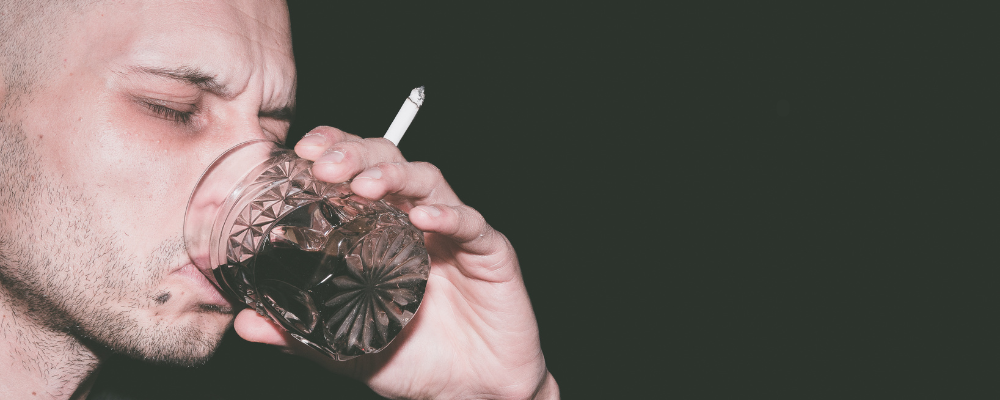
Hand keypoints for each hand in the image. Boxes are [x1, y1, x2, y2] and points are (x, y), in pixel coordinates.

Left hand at [234, 127, 558, 399]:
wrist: (472, 394)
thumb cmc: (416, 359)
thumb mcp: (345, 346)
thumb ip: (300, 333)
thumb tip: (245, 323)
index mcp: (384, 230)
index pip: (358, 171)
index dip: (334, 149)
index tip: (303, 150)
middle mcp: (419, 221)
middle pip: (391, 161)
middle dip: (357, 153)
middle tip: (326, 165)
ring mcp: (455, 234)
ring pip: (429, 179)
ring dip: (395, 175)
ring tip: (365, 185)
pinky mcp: (491, 253)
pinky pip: (471, 223)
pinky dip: (448, 215)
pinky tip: (423, 218)